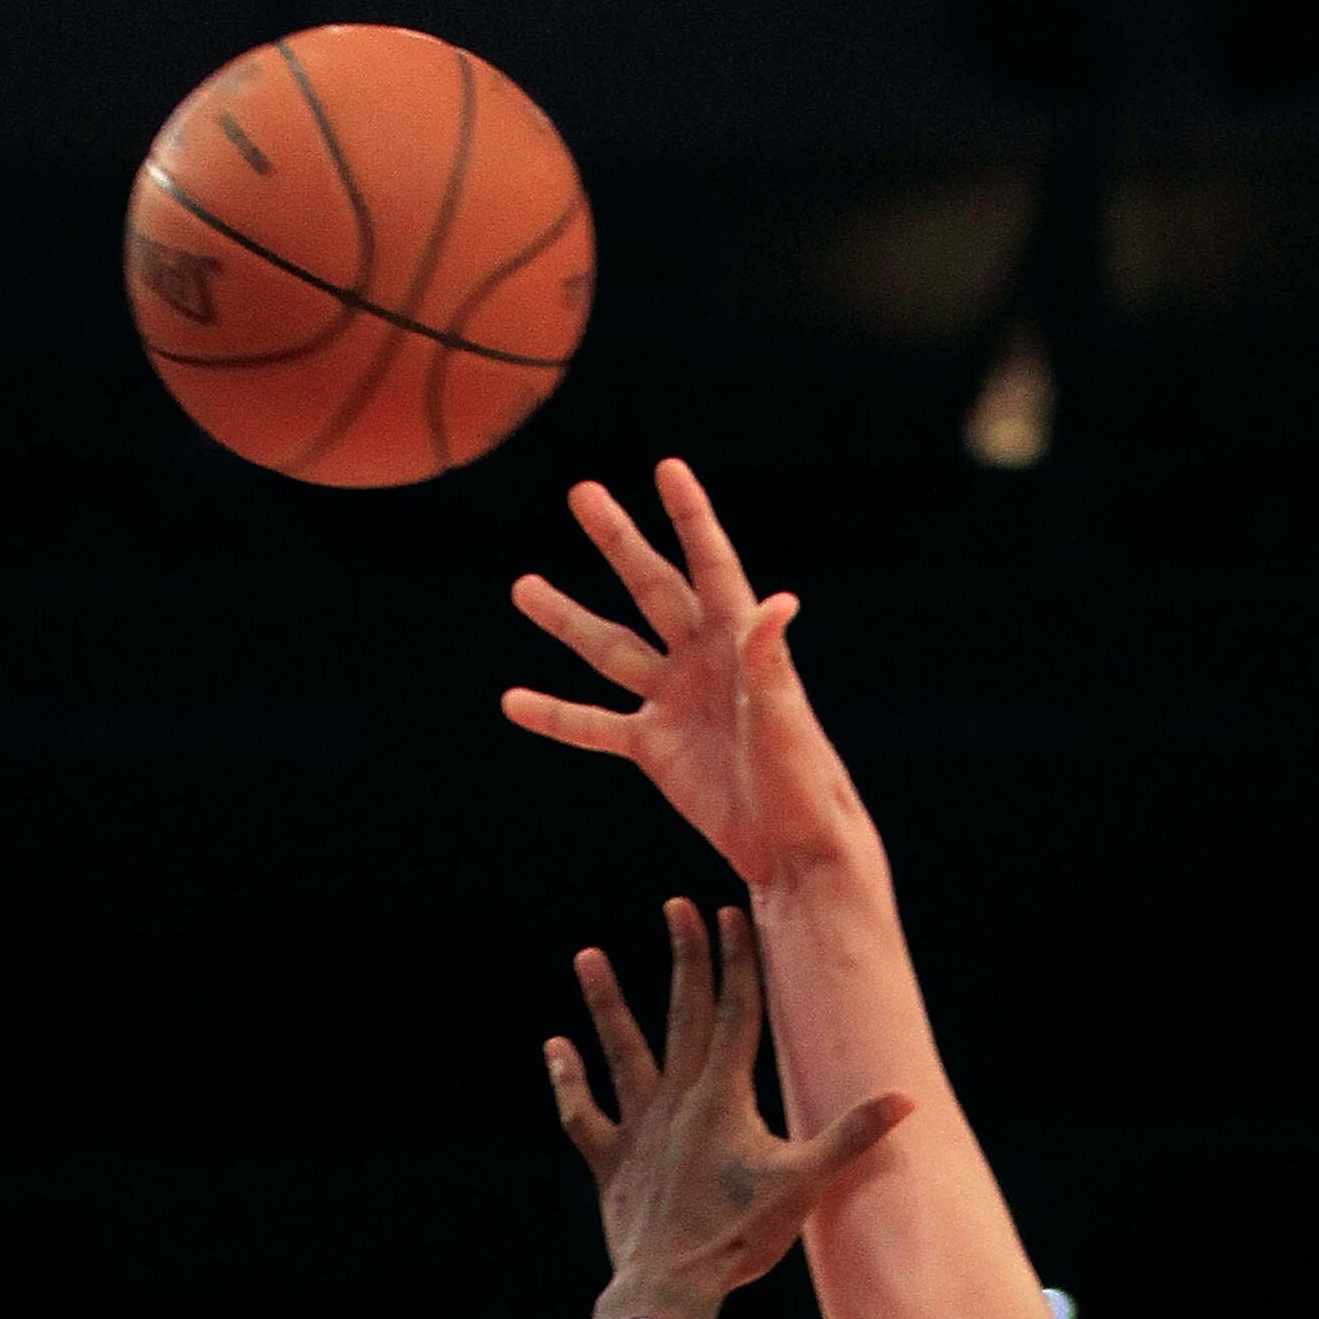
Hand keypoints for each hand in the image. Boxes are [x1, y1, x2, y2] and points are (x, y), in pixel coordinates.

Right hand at [505, 458, 857, 885]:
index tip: (667, 468)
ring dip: (566, 620)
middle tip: (583, 493)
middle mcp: (702, 659)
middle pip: (651, 588)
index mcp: (740, 641)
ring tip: (523, 587)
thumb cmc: (805, 783)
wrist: (792, 849)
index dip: (690, 517)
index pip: (711, 565)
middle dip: (618, 541)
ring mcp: (673, 700)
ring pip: (609, 649)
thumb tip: (779, 602)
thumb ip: (769, 662)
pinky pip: (595, 725)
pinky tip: (513, 702)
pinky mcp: (653, 747)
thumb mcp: (785, 720)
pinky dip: (556, 716)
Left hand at [555, 896, 905, 1318]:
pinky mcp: (610, 1162)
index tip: (733, 913)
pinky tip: (556, 1049)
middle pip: (684, 1015)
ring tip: (587, 956)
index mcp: (726, 1098)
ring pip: (622, 1052)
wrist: (671, 1286)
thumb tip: (905, 1099)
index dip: (738, 961)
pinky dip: (568, 1082)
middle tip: (676, 907)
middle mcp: (678, 1100)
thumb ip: (851, 1135)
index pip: (737, 1013)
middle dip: (686, 958)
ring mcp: (639, 1128)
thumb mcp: (805, 1185)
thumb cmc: (740, 1238)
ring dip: (606, 1003)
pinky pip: (583, 1114)